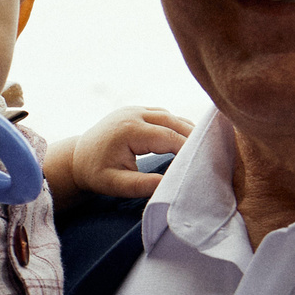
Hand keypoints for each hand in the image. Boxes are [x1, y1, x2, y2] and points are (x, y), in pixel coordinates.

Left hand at [50, 105, 195, 200]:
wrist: (77, 157)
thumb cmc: (96, 173)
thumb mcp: (115, 184)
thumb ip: (142, 185)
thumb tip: (170, 186)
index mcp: (130, 130)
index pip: (169, 137)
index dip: (190, 149)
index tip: (207, 163)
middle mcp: (134, 113)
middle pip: (175, 122)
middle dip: (195, 138)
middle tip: (217, 153)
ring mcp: (136, 109)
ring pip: (172, 116)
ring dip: (189, 130)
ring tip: (207, 148)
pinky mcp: (137, 110)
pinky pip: (165, 115)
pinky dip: (179, 126)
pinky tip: (190, 140)